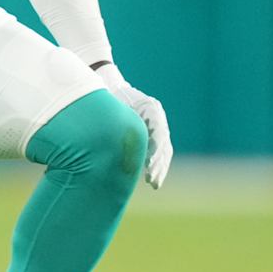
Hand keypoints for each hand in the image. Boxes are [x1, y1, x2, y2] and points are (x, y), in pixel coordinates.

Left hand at [97, 64, 172, 188]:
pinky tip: (151, 177)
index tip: (149, 165)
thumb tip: (117, 145)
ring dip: (159, 167)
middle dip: (158, 164)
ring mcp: (157, 123)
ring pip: (163, 149)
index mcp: (150, 108)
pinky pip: (158, 150)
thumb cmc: (109, 97)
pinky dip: (155, 164)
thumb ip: (117, 124)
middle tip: (152, 181)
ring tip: (154, 183)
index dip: (155, 150)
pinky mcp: (153, 131)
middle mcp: (157, 115)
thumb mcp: (112, 107)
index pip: (158, 132)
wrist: (111, 88)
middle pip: (163, 143)